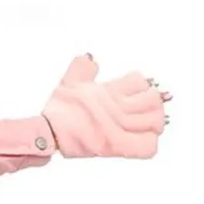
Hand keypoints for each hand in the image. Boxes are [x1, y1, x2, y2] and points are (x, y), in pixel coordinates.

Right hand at [42, 54, 171, 158]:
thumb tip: (89, 57)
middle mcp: (116, 108)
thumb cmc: (58, 111)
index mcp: (108, 91)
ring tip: (148, 123)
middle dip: (153, 102)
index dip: (141, 84)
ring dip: (154, 122)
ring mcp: (118, 128)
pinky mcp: (117, 147)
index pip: (139, 81)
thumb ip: (81, 67)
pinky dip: (148, 144)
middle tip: (146, 107)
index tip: (136, 90)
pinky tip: (141, 140)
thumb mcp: (68, 83)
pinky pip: (147, 147)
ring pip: (155, 122)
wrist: (48, 133)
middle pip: (153, 100)